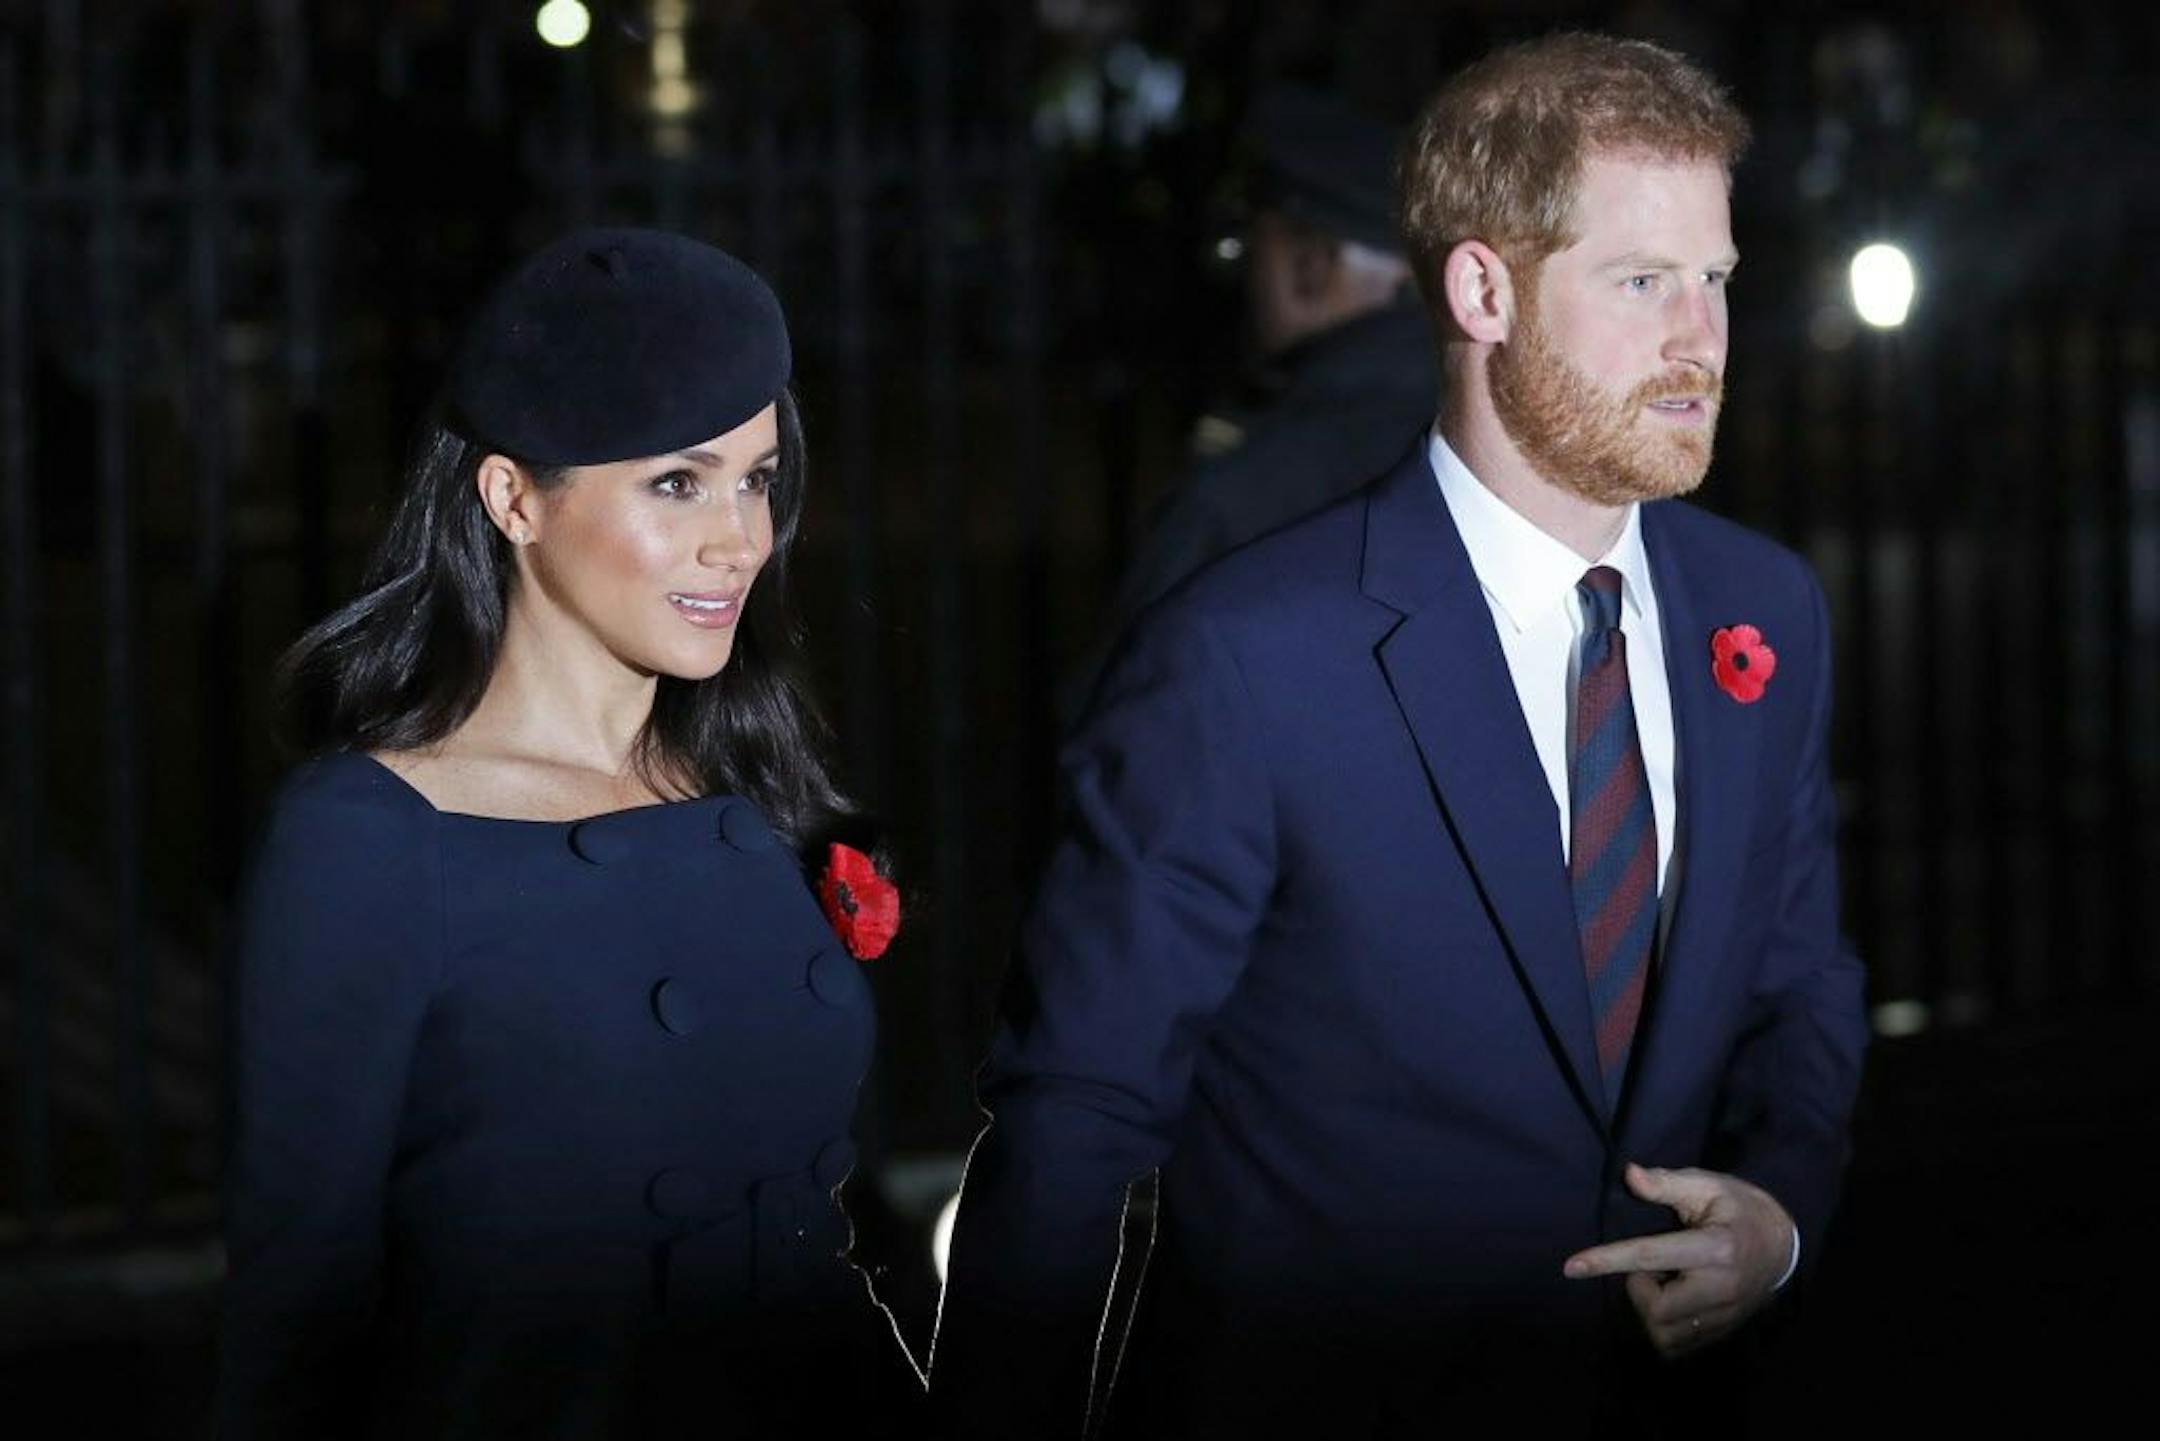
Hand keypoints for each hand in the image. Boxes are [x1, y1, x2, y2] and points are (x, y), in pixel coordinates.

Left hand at [1561, 1162, 1793, 1357]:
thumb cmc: (1738, 1209)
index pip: (1651, 1256)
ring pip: (1664, 1334)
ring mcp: (1725, 1316)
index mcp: (1715, 1248)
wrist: (1783, 1245)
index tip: (1572, 1266)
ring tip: (1665, 1283)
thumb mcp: (1707, 1186)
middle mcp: (1722, 1288)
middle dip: (1639, 1290)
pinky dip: (1661, 1327)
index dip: (1608, 1260)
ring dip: (1650, 1310)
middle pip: (1657, 1309)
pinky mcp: (1723, 1332)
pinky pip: (1677, 1346)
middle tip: (1650, 1269)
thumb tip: (1630, 1175)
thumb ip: (1666, 1184)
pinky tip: (1672, 1300)